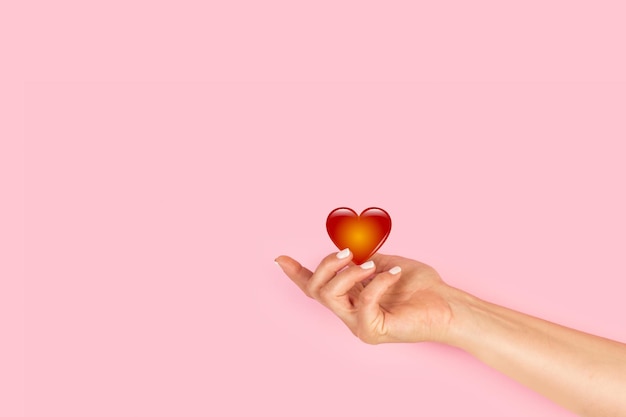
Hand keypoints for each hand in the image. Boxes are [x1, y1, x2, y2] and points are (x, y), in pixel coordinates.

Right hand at [275, 250, 456, 344]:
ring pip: (330, 296)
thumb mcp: (385, 264)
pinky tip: (394, 274)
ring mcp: (359, 324)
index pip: (317, 287)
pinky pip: (363, 302)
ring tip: (370, 265)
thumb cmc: (421, 286)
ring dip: (347, 274)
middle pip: (316, 289)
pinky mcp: (373, 331)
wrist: (448, 304)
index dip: (296, 274)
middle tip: (348, 253)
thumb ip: (362, 259)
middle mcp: (349, 313)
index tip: (280, 259)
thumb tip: (346, 248)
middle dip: (326, 265)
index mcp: (351, 297)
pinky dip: (377, 282)